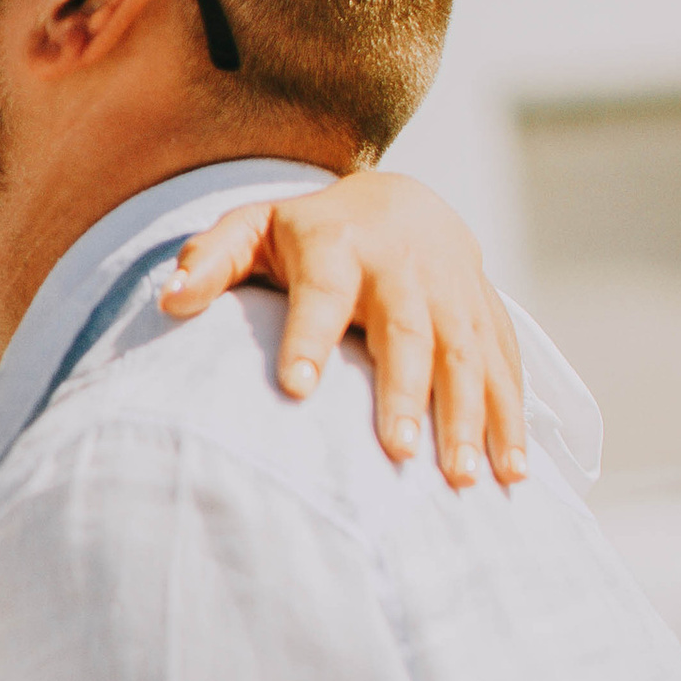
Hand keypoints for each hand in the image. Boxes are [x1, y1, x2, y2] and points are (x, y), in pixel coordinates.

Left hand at [159, 170, 525, 488]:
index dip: (309, 337)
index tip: (294, 389)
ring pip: (465, 353)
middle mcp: (402, 266)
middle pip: (408, 331)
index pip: (322, 292)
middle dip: (406, 392)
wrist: (400, 201)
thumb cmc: (307, 234)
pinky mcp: (487, 312)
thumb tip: (167, 300)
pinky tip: (512, 472)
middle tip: (396, 452)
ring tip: (460, 479)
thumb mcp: (252, 230)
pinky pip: (505, 364)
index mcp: (338, 246)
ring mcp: (453, 289)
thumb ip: (210, 261)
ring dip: (470, 416)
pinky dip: (512, 417)